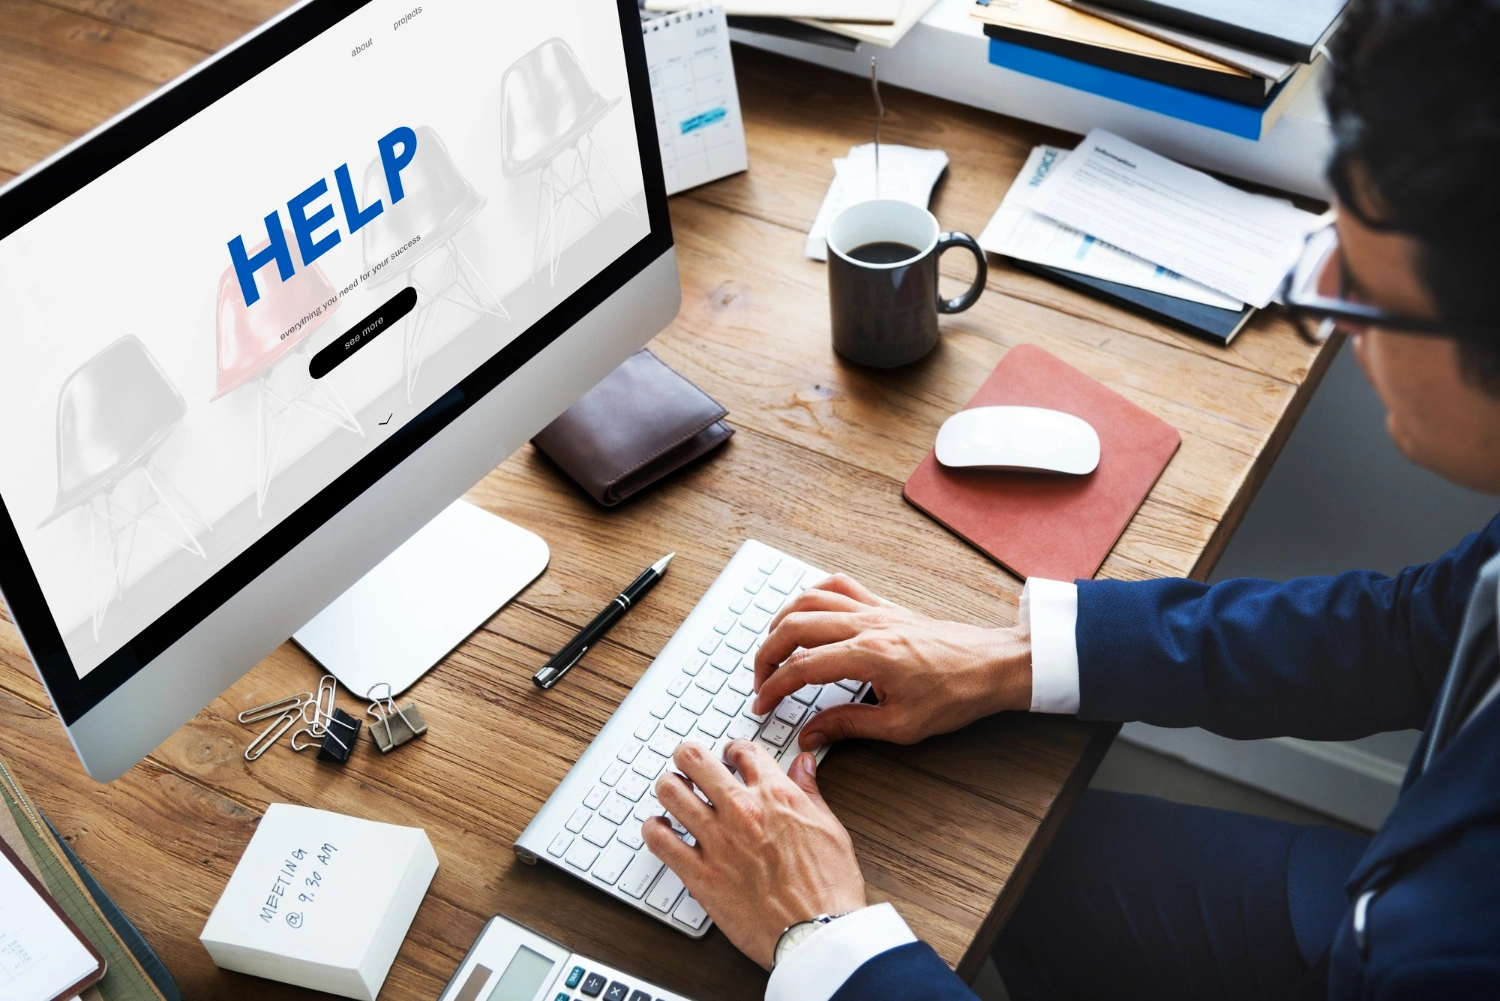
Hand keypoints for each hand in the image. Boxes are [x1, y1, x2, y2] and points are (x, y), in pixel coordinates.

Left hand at [643, 740, 865, 968]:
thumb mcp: (829, 828)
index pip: (742, 750)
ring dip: (669, 787)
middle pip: (695, 759)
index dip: (732, 750)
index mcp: (776, 795)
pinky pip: (660, 840)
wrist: (818, 934)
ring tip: (674, 794)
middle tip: (689, 764)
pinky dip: (654, 829)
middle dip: (689, 756)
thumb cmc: (828, 888)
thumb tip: (802, 764)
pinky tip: (661, 830)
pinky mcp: (700, 875)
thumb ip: (809, 791)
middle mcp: (742, 811)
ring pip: (670, 792)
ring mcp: (717, 841)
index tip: (728, 757)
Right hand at [752, 574, 1030, 750]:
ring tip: (773, 648)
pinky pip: (839, 586)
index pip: (802, 667)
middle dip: (767, 654)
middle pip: (795, 626)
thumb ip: (848, 726)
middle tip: (760, 681)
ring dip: (782, 622)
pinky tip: (805, 611)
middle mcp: (867, 625)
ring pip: (810, 600)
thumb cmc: (956, 694)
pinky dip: (813, 594)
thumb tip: (811, 735)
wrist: (993, 666)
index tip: (762, 705)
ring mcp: (875, 610)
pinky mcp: (885, 606)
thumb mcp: (901, 726)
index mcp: (869, 656)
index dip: (774, 688)